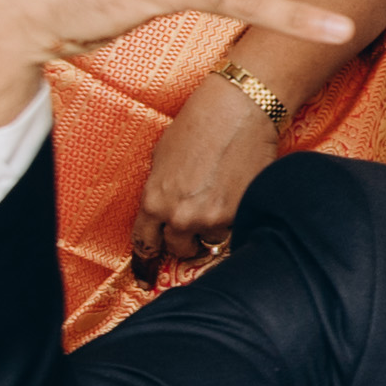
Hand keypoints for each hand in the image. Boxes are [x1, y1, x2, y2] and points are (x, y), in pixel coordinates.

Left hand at [130, 75, 277, 284]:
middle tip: (197, 220)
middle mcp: (180, 216)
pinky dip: (237, 217)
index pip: (145, 244)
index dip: (147, 261)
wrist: (238, 109)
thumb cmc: (198, 124)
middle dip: (186, 239)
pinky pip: (235, 229)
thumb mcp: (162, 157)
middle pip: (179, 248)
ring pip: (211, 239)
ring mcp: (212, 218)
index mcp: (154, 201)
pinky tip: (238, 193)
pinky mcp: (241, 214)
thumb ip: (160, 191)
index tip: (147, 276)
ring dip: (215, 226)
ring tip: (222, 196)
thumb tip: (163, 210)